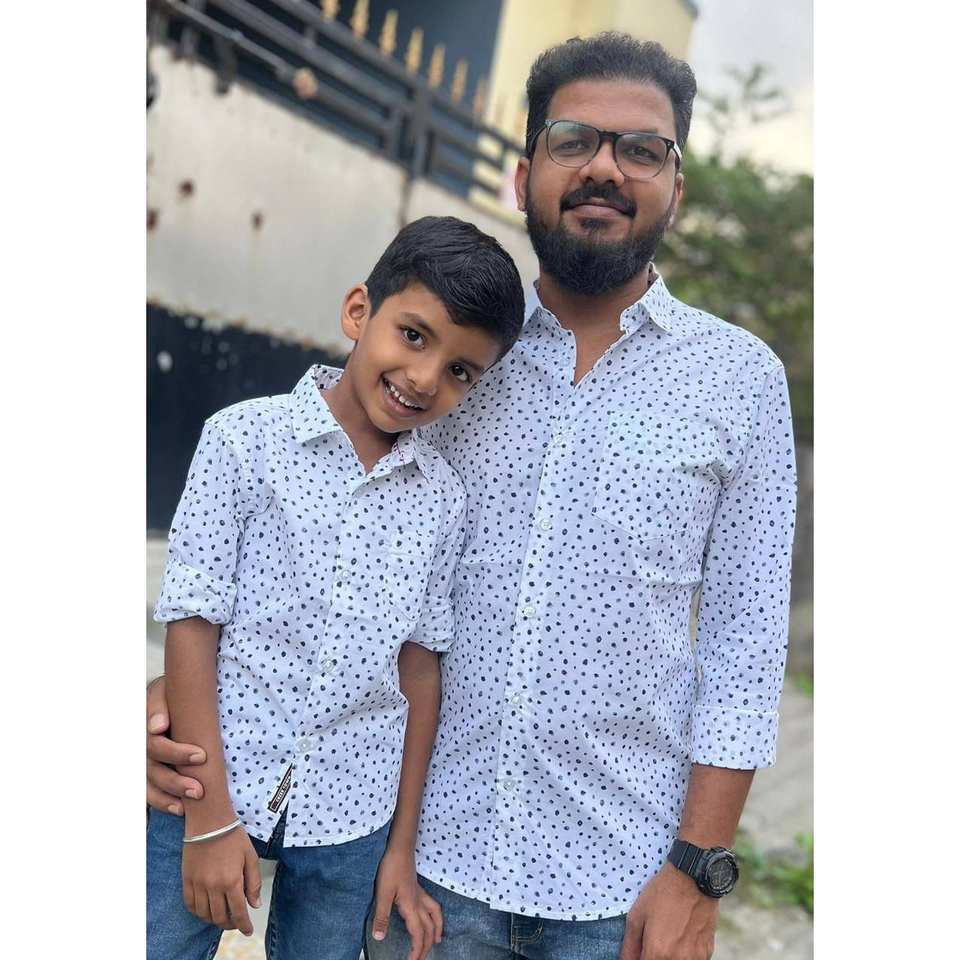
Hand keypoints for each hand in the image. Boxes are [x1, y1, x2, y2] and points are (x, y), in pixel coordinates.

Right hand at [147, 675, 205, 813]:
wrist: (173, 694)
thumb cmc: (171, 693)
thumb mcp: (165, 690)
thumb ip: (159, 705)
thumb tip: (157, 727)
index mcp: (145, 728)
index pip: (155, 746)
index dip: (177, 753)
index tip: (202, 756)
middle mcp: (141, 749)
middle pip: (153, 771)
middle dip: (176, 782)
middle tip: (199, 789)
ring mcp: (145, 763)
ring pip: (151, 786)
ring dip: (170, 797)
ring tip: (190, 804)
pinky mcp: (151, 774)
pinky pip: (151, 794)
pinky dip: (164, 803)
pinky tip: (180, 809)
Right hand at [182, 824, 261, 935]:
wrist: (209, 820)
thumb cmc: (232, 835)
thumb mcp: (250, 856)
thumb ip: (254, 882)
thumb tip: (255, 904)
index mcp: (232, 881)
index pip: (238, 912)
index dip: (244, 925)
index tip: (248, 930)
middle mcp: (213, 886)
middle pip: (220, 917)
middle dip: (230, 924)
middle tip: (236, 922)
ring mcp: (198, 884)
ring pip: (205, 914)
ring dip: (214, 920)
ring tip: (222, 916)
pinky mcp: (187, 880)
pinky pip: (190, 905)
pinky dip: (198, 912)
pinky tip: (206, 909)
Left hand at [370, 846, 442, 959]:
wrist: (399, 849)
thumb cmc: (391, 868)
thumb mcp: (383, 893)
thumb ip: (382, 916)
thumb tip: (380, 937)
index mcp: (411, 906)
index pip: (418, 934)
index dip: (416, 950)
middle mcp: (419, 902)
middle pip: (429, 928)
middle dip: (426, 946)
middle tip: (420, 959)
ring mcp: (420, 894)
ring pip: (435, 915)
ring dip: (436, 930)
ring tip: (436, 940)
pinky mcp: (418, 888)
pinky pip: (432, 906)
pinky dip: (435, 916)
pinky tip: (430, 916)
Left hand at [618, 863, 718, 959]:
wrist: (694, 879)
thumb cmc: (663, 893)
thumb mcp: (637, 914)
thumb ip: (630, 945)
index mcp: (658, 952)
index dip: (638, 959)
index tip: (639, 951)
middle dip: (653, 956)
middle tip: (652, 941)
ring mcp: (695, 958)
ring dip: (669, 957)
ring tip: (668, 937)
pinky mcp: (707, 953)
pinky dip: (683, 954)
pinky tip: (681, 936)